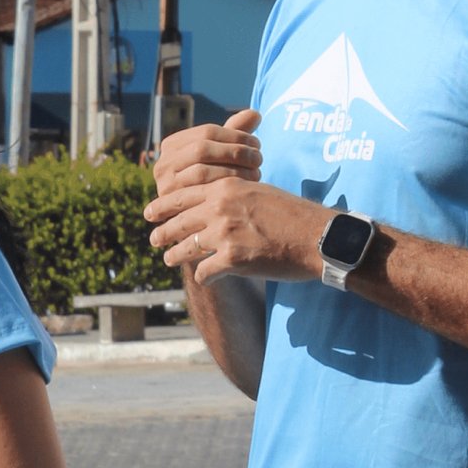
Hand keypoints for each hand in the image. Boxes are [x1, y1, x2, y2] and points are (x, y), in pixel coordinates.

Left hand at [144, 109, 324, 281]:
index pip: (182, 194)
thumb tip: (212, 200)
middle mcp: (220, 207)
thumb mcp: (257, 191)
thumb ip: (231, 194)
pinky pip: (205, 272)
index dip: (163, 206)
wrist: (317, 236)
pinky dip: (204, 278)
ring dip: (175, 255)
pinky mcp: (232, 259)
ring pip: (186, 248)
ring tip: (169, 259)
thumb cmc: (293, 214)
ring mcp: (224, 233)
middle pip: (178, 221)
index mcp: (225, 187)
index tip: (150, 213)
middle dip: (163, 233)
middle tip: (154, 239)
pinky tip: (204, 279)